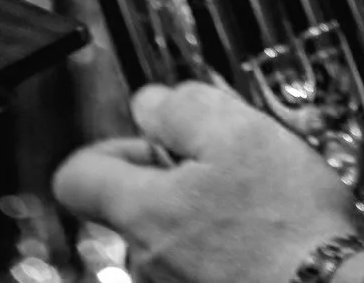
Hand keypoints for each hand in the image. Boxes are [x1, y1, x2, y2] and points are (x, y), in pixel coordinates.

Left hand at [53, 81, 363, 282]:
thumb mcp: (238, 131)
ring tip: (254, 191)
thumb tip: (149, 104)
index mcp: (143, 212)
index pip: (75, 177)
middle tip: (224, 154)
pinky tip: (261, 226)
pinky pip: (196, 257)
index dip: (110, 144)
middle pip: (130, 200)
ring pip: (168, 228)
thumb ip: (181, 107)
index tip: (151, 136)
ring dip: (201, 203)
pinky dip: (220, 237)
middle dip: (171, 169)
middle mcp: (146, 258)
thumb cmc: (288, 221)